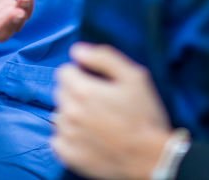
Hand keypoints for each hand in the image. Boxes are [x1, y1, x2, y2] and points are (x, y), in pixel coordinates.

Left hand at [53, 43, 173, 178]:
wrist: (151, 158)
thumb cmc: (145, 116)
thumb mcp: (134, 77)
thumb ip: (104, 57)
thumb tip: (77, 50)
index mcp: (82, 91)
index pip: (64, 71)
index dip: (80, 73)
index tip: (96, 82)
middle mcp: (69, 112)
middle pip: (61, 92)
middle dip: (76, 92)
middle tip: (99, 102)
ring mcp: (67, 136)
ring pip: (59, 115)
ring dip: (72, 114)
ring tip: (95, 121)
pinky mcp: (68, 156)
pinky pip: (57, 139)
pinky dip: (68, 137)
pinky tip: (87, 137)